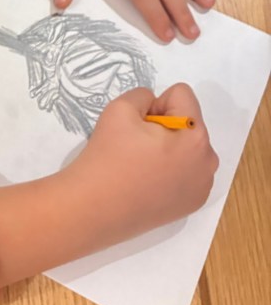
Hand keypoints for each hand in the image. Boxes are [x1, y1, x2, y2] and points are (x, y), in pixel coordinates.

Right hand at [64, 84, 218, 247]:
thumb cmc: (108, 156)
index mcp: (195, 136)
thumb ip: (142, 95)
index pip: (181, 95)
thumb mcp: (119, 108)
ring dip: (169, 148)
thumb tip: (153, 106)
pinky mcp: (193, 203)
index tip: (138, 126)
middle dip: (165, 127)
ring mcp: (202, 185)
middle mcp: (207, 161)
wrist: (95, 208)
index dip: (155, 104)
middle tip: (136, 147)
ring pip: (189, 148)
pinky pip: (188, 171)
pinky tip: (148, 183)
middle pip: (188, 123)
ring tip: (142, 166)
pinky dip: (171, 171)